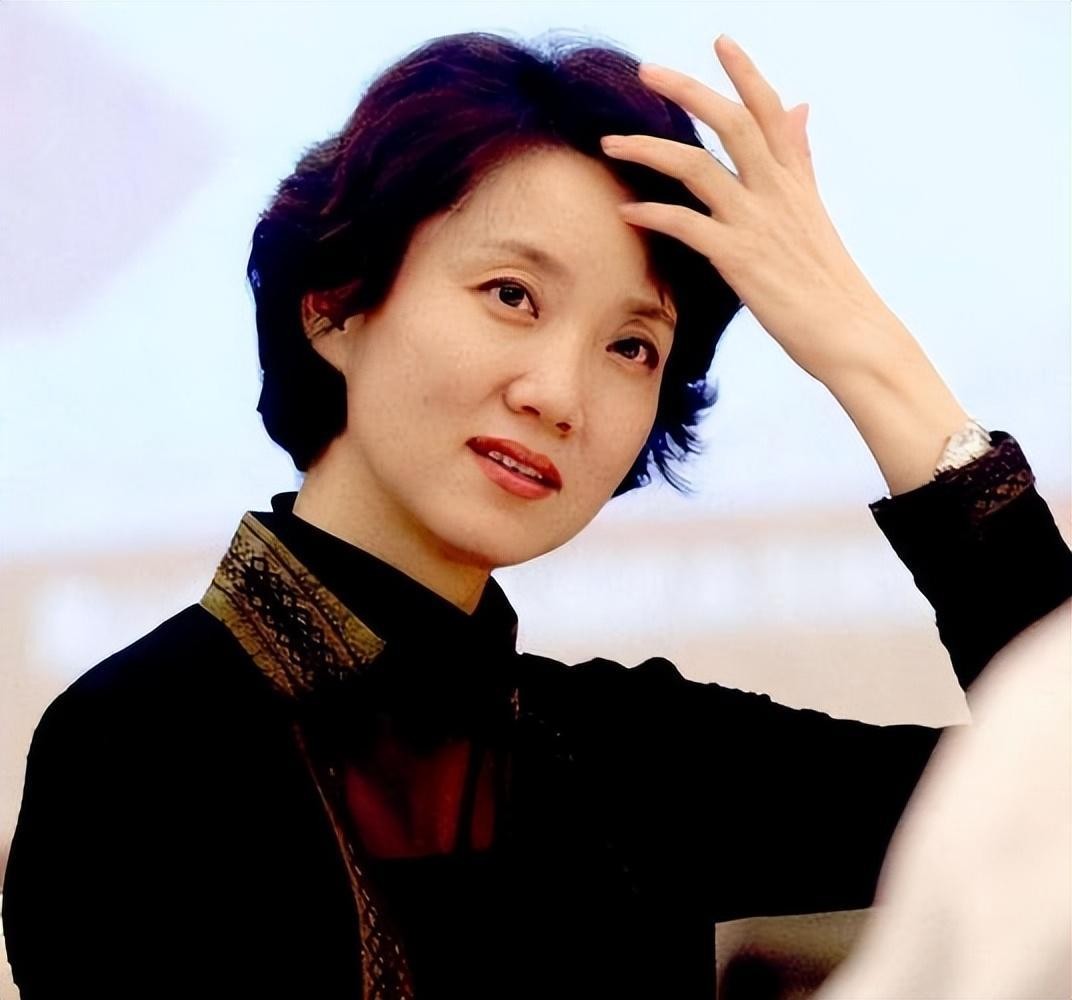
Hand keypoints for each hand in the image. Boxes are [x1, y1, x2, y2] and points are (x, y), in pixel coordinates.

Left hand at [600, 35, 893, 384]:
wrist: (852, 334)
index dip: (746, 73)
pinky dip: (653, 214)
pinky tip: (626, 210)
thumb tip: (801, 108)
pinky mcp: (740, 259)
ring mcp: (758, 223)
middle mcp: (778, 193)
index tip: (721, 40)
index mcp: (797, 182)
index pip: (772, 112)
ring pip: (697, 167)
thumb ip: (799, 160)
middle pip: (730, 123)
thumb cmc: (830, 284)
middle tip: (646, 71)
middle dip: (687, 91)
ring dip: (649, 150)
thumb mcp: (816, 212)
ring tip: (610, 142)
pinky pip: (686, 225)